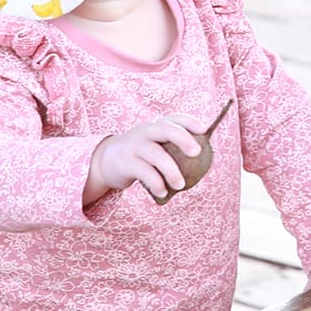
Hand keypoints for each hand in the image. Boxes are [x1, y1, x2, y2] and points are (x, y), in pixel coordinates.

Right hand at [85, 114, 209, 203]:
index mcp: (156, 126)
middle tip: (196, 152)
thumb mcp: (155, 145)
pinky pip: (144, 172)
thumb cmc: (141, 153)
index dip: (189, 122)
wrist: (106, 161)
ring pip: (156, 154)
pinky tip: (163, 192)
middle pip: (164, 129)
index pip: (175, 119)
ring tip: (180, 185)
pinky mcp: (126, 162)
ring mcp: (134, 146)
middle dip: (182, 138)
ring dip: (172, 171)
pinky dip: (156, 183)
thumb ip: (174, 148)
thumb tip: (204, 160)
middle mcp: (145, 132)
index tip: (203, 129)